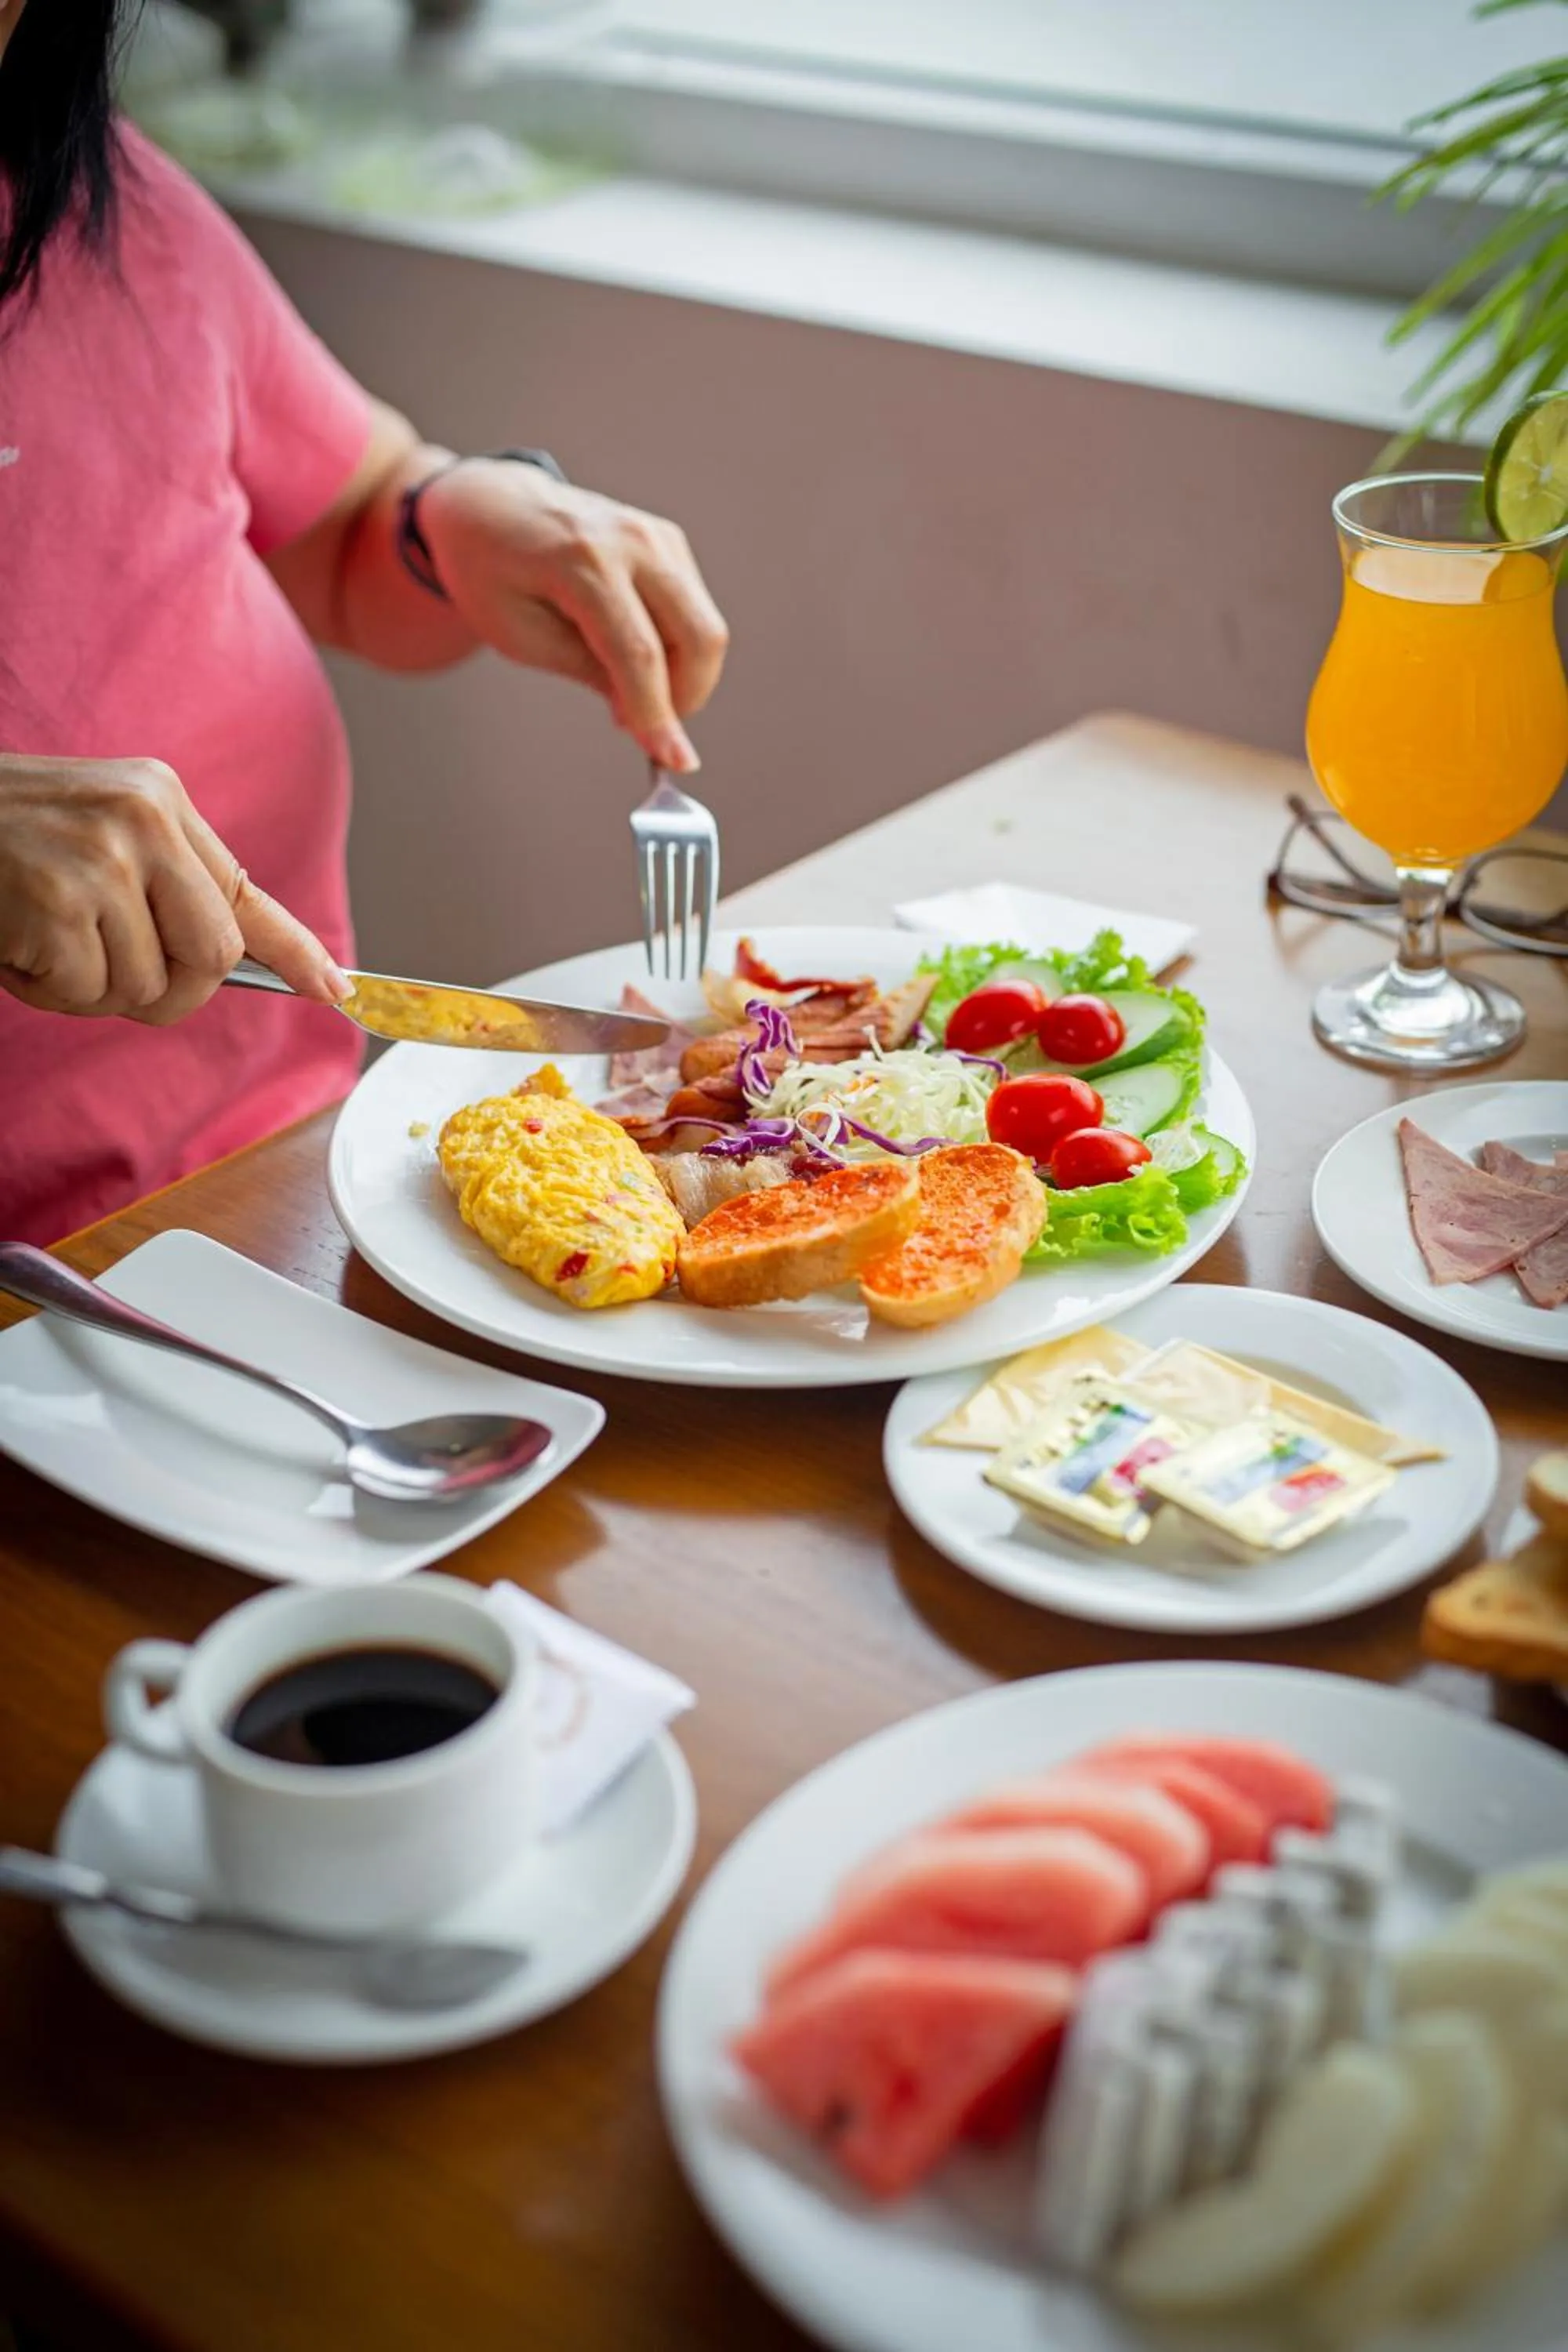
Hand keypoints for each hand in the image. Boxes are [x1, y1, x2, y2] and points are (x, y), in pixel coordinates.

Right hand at [0, 755, 348, 1022]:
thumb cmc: (0, 840)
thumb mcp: (95, 836)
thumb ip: (162, 886)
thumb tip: (234, 960)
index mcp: (160, 800)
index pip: (246, 891)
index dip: (296, 953)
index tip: (338, 993)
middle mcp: (144, 819)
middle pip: (211, 959)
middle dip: (165, 992)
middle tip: (101, 972)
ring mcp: (102, 857)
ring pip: (145, 987)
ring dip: (87, 989)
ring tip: (38, 938)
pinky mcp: (58, 899)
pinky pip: (85, 992)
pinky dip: (44, 989)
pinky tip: (13, 942)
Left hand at [417, 461, 728, 772]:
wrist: (490, 504)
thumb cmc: (490, 571)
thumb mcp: (519, 636)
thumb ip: (587, 672)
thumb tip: (645, 718)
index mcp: (581, 561)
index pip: (639, 652)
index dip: (658, 714)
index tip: (674, 761)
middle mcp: (631, 541)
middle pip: (698, 636)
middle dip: (685, 698)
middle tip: (646, 726)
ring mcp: (657, 536)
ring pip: (705, 627)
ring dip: (683, 676)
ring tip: (628, 687)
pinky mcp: (669, 542)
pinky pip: (695, 611)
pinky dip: (678, 649)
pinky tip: (635, 655)